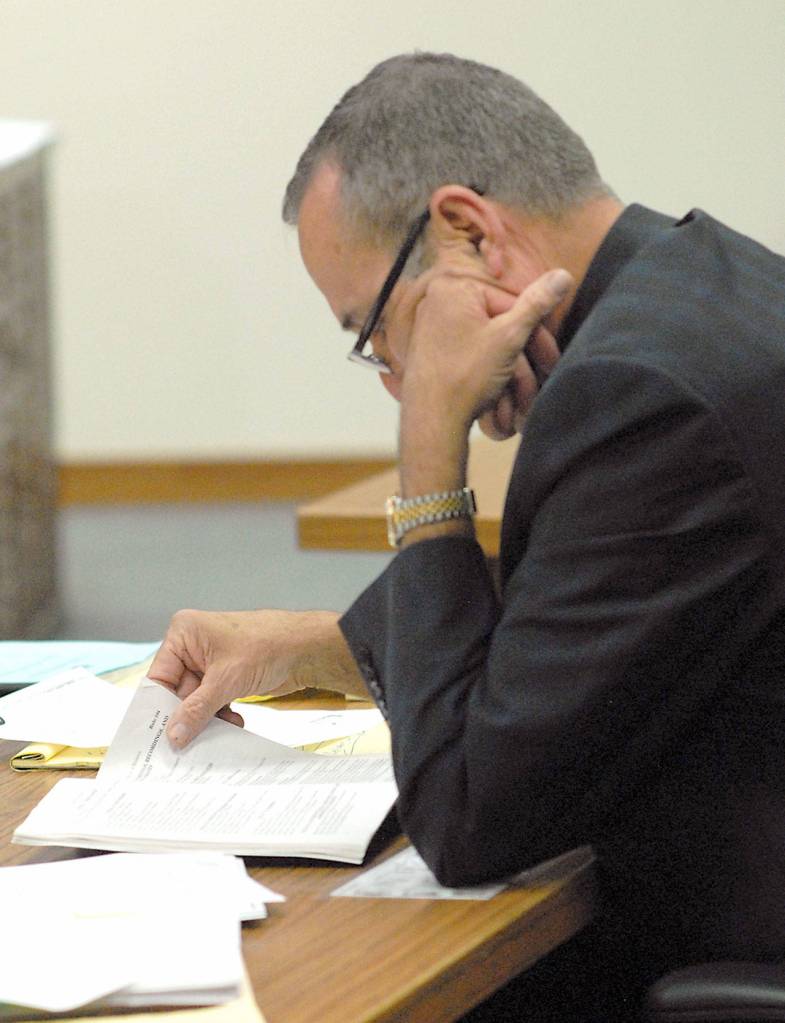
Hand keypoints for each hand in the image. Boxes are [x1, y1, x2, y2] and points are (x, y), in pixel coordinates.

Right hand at [148, 608, 350, 748]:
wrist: (306, 647)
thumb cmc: (268, 644)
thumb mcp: (226, 680)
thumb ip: (196, 710)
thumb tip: (174, 734)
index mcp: (184, 633)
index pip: (159, 677)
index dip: (158, 707)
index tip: (156, 736)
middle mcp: (194, 645)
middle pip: (177, 692)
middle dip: (187, 716)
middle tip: (186, 743)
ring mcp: (210, 661)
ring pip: (196, 700)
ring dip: (207, 718)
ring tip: (218, 733)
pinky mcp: (226, 675)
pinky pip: (213, 701)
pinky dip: (220, 715)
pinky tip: (233, 723)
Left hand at [401, 268, 570, 438]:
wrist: (431, 420)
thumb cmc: (466, 376)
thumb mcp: (509, 337)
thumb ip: (536, 304)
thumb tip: (562, 275)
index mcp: (453, 288)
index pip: (510, 303)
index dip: (535, 333)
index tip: (550, 359)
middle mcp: (437, 301)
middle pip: (496, 320)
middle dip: (523, 351)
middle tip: (543, 374)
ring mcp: (430, 326)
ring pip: (485, 340)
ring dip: (509, 366)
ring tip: (520, 391)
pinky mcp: (429, 350)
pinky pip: (467, 352)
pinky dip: (486, 369)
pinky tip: (499, 391)